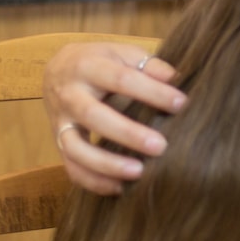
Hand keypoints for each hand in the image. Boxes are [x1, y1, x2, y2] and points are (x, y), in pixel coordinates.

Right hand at [43, 42, 185, 194]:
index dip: (152, 92)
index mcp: (89, 66)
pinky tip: (119, 188)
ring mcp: (61, 122)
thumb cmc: (103, 61)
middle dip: (128, 134)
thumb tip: (177, 78)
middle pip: (94, 116)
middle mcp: (70, 95)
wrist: (58, 70)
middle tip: (161, 147)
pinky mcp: (58, 142)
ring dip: (106, 164)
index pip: (122, 80)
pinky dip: (92, 181)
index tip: (181, 104)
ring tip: (138, 173)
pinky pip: (70, 166)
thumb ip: (149, 65)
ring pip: (76, 148)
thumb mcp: (123, 52)